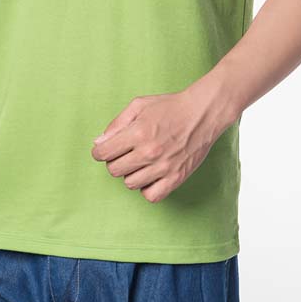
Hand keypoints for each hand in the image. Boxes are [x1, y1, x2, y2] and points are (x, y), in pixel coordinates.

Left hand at [90, 89, 221, 202]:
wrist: (202, 114)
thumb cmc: (170, 107)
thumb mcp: (139, 105)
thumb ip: (117, 124)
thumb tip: (99, 143)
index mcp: (138, 133)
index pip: (103, 154)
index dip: (100, 152)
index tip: (105, 150)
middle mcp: (149, 152)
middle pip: (114, 170)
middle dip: (115, 161)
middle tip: (125, 153)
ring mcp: (163, 167)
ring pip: (130, 184)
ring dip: (131, 173)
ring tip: (141, 162)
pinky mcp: (176, 178)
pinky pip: (151, 195)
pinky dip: (147, 188)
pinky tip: (150, 175)